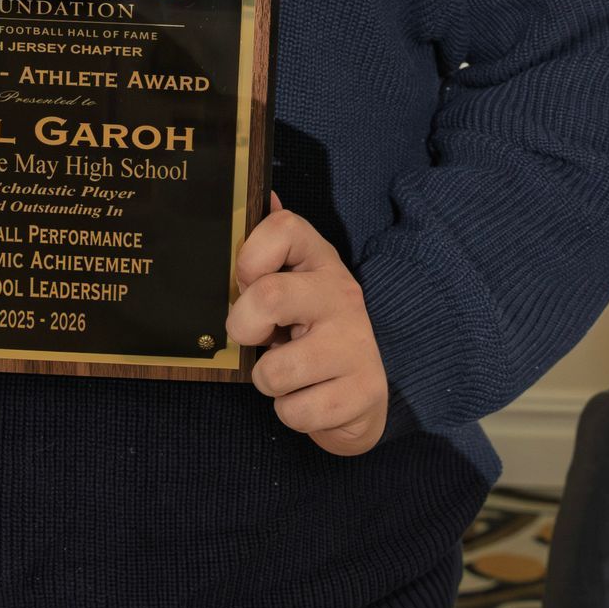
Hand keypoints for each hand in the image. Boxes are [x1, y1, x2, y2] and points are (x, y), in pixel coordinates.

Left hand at [227, 196, 389, 455]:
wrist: (364, 394)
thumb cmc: (312, 334)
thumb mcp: (291, 289)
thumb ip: (270, 252)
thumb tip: (266, 195)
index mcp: (319, 261)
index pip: (283, 227)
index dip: (249, 256)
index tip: (246, 283)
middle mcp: (342, 295)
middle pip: (268, 296)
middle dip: (243, 327)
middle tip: (253, 338)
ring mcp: (356, 344)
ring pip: (275, 371)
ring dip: (268, 382)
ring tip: (289, 375)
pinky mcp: (365, 391)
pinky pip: (296, 411)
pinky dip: (291, 413)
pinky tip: (311, 398)